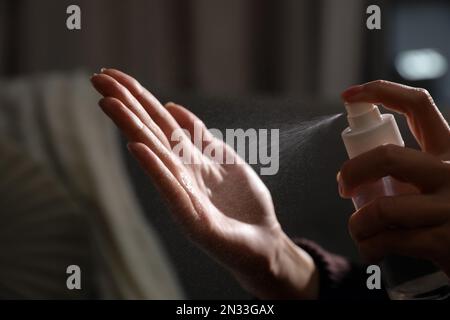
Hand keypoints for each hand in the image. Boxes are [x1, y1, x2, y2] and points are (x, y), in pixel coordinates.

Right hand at [90, 68, 317, 298]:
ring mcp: (183, 194)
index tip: (111, 75)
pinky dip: (156, 168)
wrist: (263, 241)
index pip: (158, 120)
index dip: (137, 97)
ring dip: (132, 129)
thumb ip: (198, 135)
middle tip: (96, 80)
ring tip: (109, 104)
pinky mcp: (193, 220)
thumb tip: (172, 106)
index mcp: (188, 157)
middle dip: (125, 105)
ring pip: (155, 155)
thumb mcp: (222, 157)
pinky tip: (139, 148)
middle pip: (150, 132)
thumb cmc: (242, 202)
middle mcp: (180, 172)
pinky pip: (172, 189)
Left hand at [339, 80, 449, 275]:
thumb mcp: (438, 181)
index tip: (348, 95)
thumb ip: (409, 168)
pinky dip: (369, 246)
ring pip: (382, 208)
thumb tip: (356, 168)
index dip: (381, 91)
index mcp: (449, 151)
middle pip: (388, 156)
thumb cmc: (447, 216)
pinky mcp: (445, 241)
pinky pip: (389, 240)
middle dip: (353, 171)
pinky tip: (371, 249)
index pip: (418, 105)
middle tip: (344, 188)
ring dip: (358, 224)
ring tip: (359, 231)